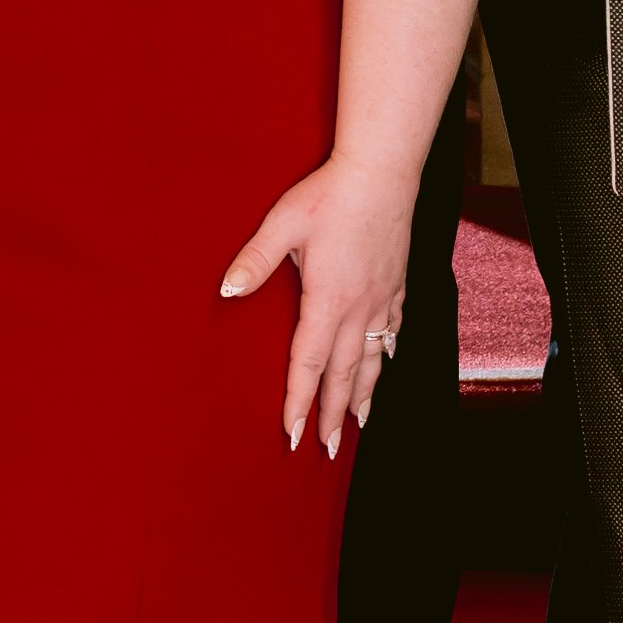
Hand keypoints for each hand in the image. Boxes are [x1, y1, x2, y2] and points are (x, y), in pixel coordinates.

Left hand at [219, 154, 412, 450]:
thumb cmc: (328, 196)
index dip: (298, 403)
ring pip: (373, 360)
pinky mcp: (397, 285)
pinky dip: (386, 356)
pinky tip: (385, 363)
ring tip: (358, 424)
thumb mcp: (282, 224)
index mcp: (327, 301)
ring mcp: (382, 299)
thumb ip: (254, 261)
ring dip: (363, 395)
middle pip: (343, 375)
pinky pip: (391, 332)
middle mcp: (359, 309)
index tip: (292, 435)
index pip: (308, 365)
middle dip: (332, 415)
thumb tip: (225, 290)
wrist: (382, 172)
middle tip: (326, 449)